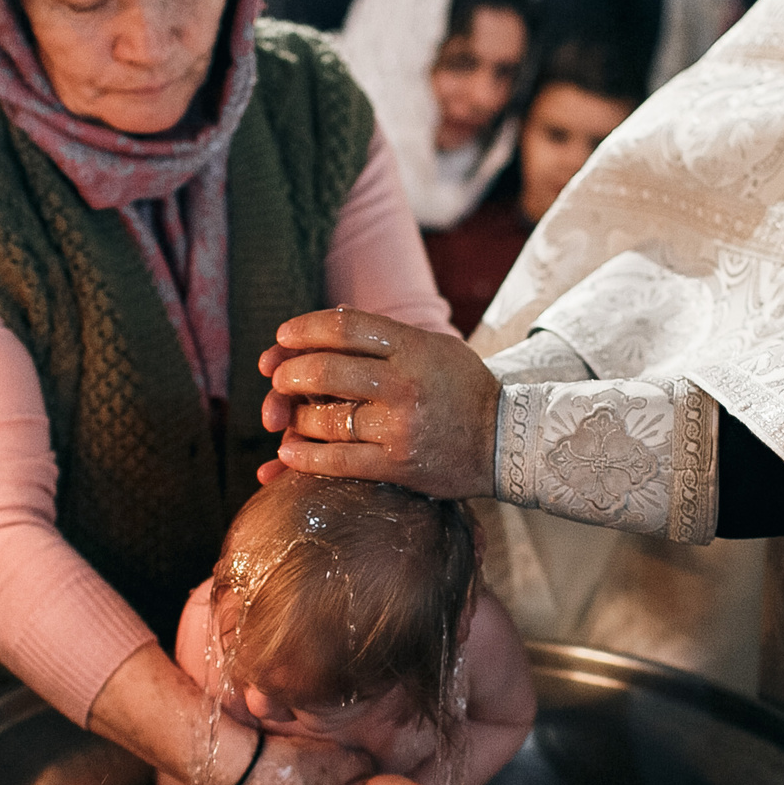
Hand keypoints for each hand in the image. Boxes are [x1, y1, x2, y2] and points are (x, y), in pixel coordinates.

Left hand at [258, 309, 499, 497]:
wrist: (505, 443)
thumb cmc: (462, 389)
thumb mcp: (434, 347)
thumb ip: (385, 335)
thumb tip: (328, 318)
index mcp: (413, 347)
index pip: (344, 327)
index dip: (304, 328)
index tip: (283, 336)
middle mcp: (404, 385)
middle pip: (325, 372)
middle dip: (289, 375)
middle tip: (278, 378)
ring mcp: (400, 427)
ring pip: (325, 418)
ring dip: (294, 417)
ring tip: (287, 416)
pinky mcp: (397, 466)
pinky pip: (337, 461)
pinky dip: (304, 457)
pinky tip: (287, 452)